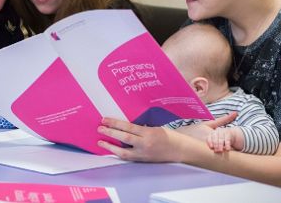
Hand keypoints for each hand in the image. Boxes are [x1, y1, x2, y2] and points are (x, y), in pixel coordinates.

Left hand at [97, 113, 236, 161]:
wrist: (180, 151)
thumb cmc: (170, 136)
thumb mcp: (156, 127)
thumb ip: (142, 127)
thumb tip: (126, 124)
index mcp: (150, 133)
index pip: (129, 127)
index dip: (115, 124)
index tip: (104, 120)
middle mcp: (146, 145)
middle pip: (124, 139)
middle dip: (110, 133)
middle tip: (99, 128)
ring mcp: (144, 154)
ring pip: (123, 152)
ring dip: (110, 146)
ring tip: (100, 141)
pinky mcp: (143, 160)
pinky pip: (128, 157)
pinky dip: (118, 153)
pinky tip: (110, 149)